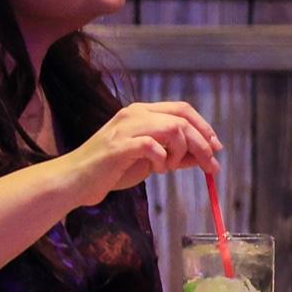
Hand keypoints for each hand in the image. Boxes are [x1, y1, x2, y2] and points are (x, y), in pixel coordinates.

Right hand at [63, 101, 222, 206]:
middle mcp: (135, 113)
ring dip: (180, 152)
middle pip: (181, 119)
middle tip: (210, 165)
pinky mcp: (118, 146)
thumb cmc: (112, 170)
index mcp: (142, 112)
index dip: (203, 127)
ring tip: (169, 168)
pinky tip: (156, 169)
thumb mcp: (150, 161)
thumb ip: (175, 155)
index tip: (216, 147)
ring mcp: (125, 128)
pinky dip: (162, 159)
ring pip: (172, 128)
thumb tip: (205, 157)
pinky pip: (152, 146)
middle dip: (201, 143)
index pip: (182, 110)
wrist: (76, 181)